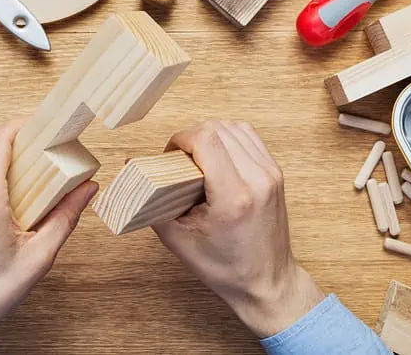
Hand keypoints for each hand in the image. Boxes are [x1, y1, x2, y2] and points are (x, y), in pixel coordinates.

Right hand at [153, 120, 323, 337]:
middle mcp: (257, 180)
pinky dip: (229, 139)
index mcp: (233, 197)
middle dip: (192, 137)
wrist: (266, 282)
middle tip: (179, 160)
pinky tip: (217, 157)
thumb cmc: (227, 267)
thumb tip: (134, 168)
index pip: (206, 140)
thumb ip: (152, 201)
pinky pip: (250, 137)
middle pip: (218, 129)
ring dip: (211, 134)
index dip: (180, 139)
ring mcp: (271, 174)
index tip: (170, 155)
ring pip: (235, 127)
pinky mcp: (276, 173)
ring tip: (197, 157)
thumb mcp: (178, 239)